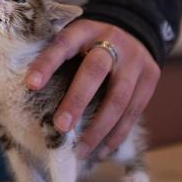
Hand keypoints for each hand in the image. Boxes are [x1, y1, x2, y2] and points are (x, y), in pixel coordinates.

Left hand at [25, 19, 159, 158]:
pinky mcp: (150, 77)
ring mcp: (135, 60)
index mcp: (85, 30)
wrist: (132, 30)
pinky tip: (102, 150)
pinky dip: (117, 134)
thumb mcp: (74, 39)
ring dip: (99, 128)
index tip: (30, 85)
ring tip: (81, 151)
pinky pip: (134, 111)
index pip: (63, 44)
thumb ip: (57, 57)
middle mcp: (112, 42)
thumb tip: (31, 91)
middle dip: (77, 100)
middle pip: (95, 71)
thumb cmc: (90, 43)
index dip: (47, 64)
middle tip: (61, 127)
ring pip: (119, 98)